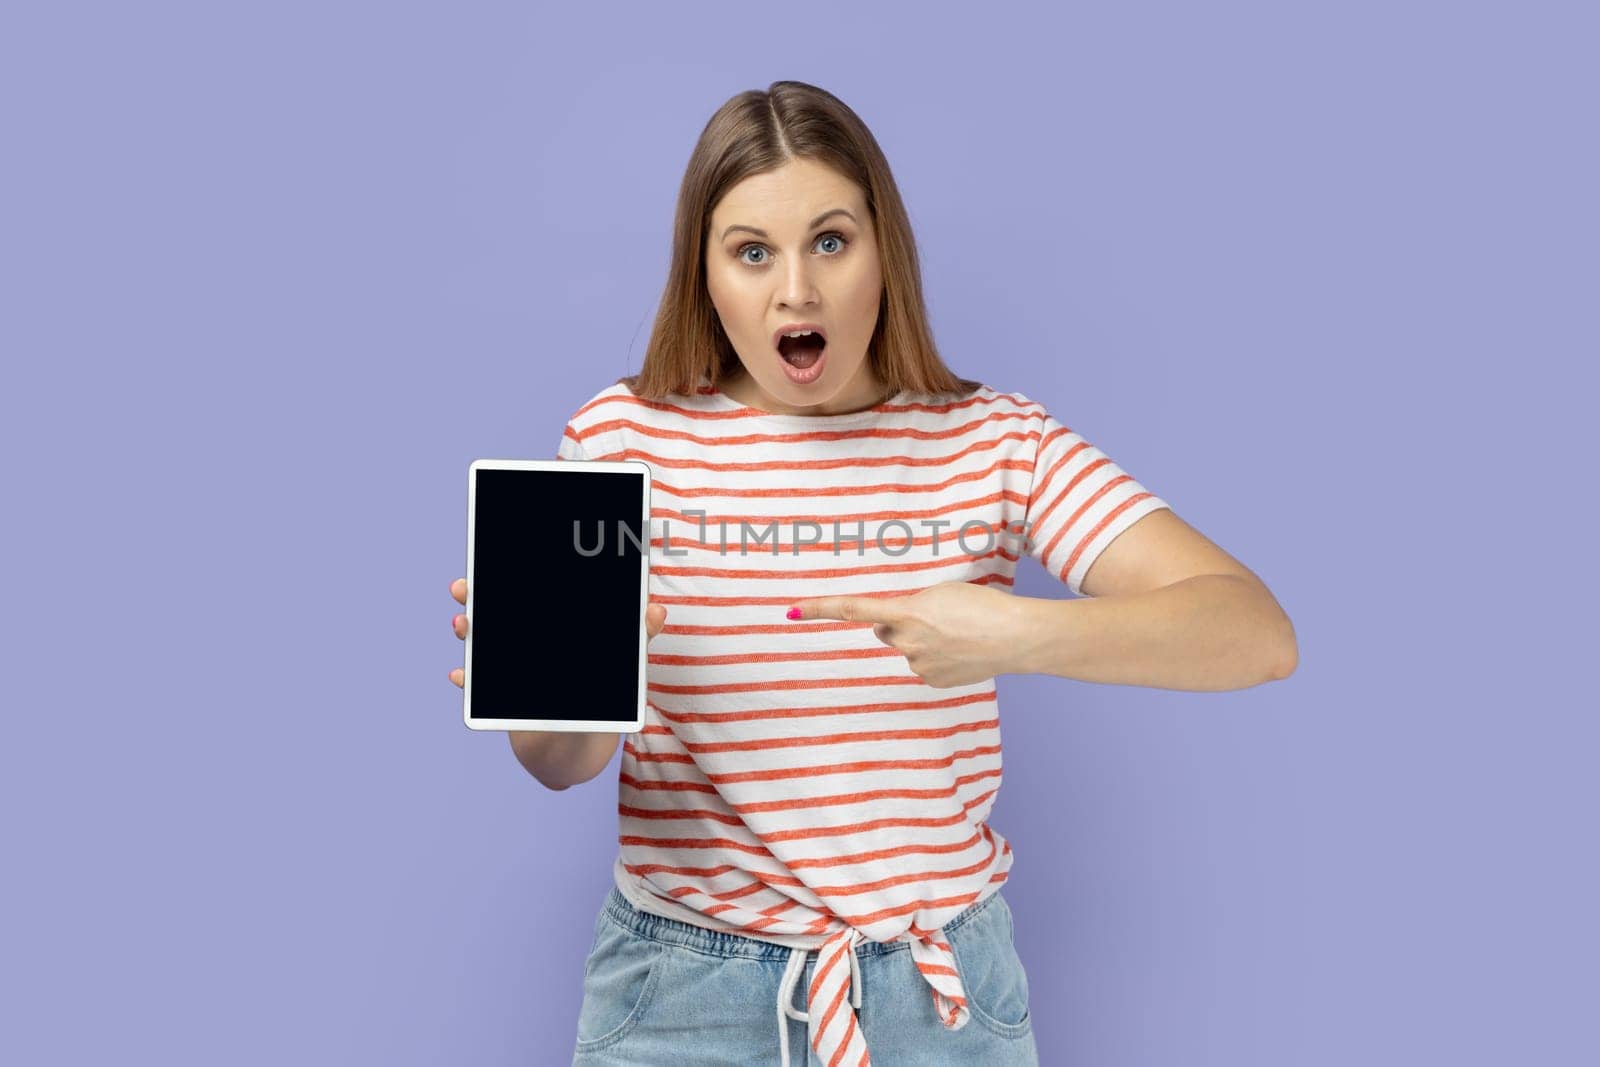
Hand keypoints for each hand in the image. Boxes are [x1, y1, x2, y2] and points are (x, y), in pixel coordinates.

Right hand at [448, 577, 667, 687]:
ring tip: (463, 624)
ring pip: (484, 642)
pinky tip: (459, 676)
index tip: (501, 558)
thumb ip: (637, 640)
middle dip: (479, 596)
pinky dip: (467, 680)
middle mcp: (524, 641)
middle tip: (466, 587)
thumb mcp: (624, 671)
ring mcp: (508, 669)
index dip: (513, 576)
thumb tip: (656, 612)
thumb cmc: (603, 702)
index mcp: (551, 630)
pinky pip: (478, 686)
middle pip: (499, 613)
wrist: (578, 746)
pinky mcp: (498, 698)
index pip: (529, 594)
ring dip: (469, 630)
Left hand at [787, 581, 1026, 688]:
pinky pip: (923, 665)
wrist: (1016, 637)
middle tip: (934, 616)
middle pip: (884, 630)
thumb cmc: (982, 605)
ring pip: (905, 649)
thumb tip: (892, 625)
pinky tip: (961, 650)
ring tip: (957, 633)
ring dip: (922, 640)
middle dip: (899, 622)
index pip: (853, 610)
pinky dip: (936, 657)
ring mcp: (918, 666)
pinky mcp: (932, 682)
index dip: (820, 609)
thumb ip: (910, 605)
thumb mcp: (941, 592)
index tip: (791, 611)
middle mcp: (906, 643)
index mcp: (906, 614)